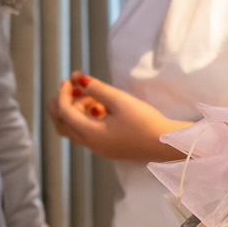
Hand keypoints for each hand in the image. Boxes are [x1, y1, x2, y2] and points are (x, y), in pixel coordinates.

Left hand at [46, 73, 181, 161]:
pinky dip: (86, 118)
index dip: (63, 93)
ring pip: (74, 129)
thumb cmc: (145, 122)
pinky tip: (101, 107)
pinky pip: (87, 132)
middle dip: (62, 103)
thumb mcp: (120, 100)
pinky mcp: (108, 147)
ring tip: (93, 95)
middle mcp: (91, 144)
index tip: (70, 79)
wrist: (165, 143)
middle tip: (72, 86)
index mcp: (91, 134)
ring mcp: (99, 147)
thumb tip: (79, 79)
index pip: (64, 112)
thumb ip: (97, 89)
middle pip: (62, 124)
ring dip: (76, 110)